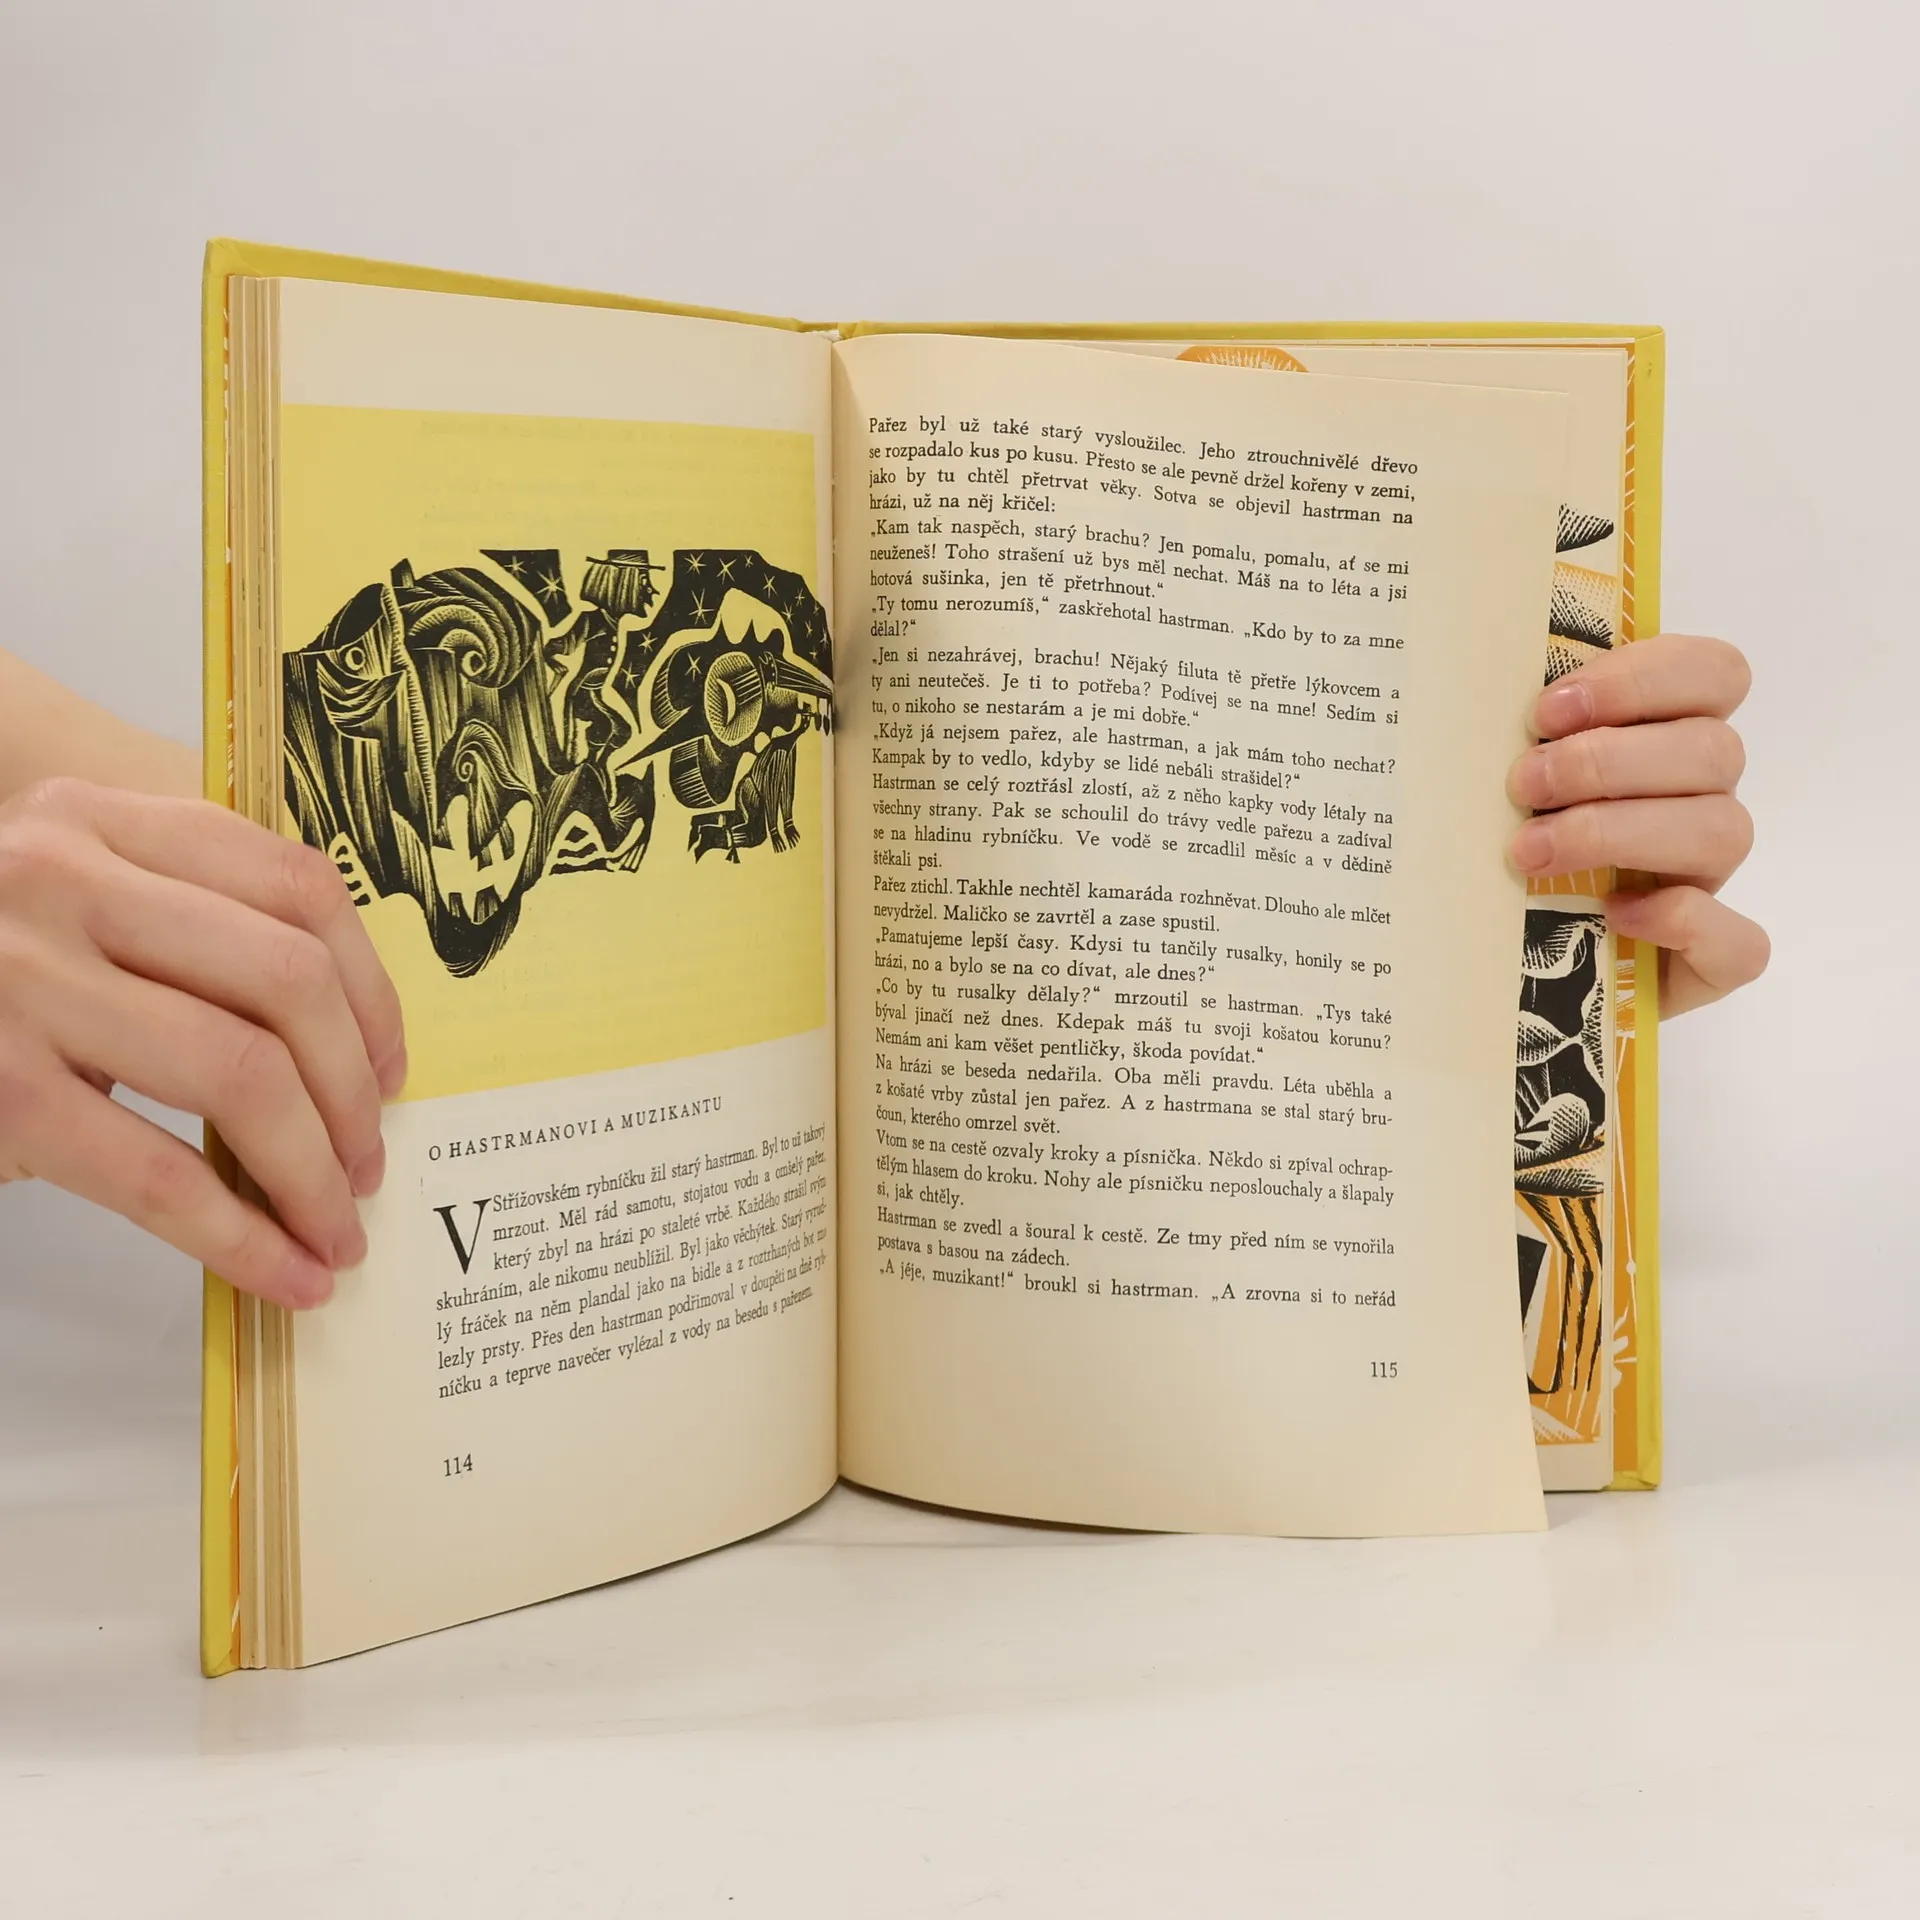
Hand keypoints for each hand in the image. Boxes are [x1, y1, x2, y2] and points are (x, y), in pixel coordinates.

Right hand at [0, 778, 404, 1305]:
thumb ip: (188, 929)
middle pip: (287, 983)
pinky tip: (284, 1270)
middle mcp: (60, 877)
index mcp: (101, 819)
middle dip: (354, 1092)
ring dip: (313, 1169)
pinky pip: (158, 1172)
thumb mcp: (74, 904)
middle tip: (368, 1163)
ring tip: (333, 1222)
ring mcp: (21, 980)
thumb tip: (349, 1052)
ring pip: (241, 1072)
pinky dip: (241, 1235)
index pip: (298, 885)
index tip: (393, 1070)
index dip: (372, 993)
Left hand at [1507, 633, 1766, 1016]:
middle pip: (1712, 751)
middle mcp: (1700, 803)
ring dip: (1618, 831)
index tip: (1549, 710)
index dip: (1642, 679)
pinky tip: (1614, 914)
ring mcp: (1709, 882)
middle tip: (1523, 785)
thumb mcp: (1509, 790)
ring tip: (1529, 851)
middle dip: (1606, 761)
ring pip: (1722, 831)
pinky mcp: (1710, 960)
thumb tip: (1471, 700)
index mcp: (1667, 742)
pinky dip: (1681, 921)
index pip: (1713, 674)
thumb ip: (1520, 741)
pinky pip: (1739, 940)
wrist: (1513, 971)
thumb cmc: (1506, 858)